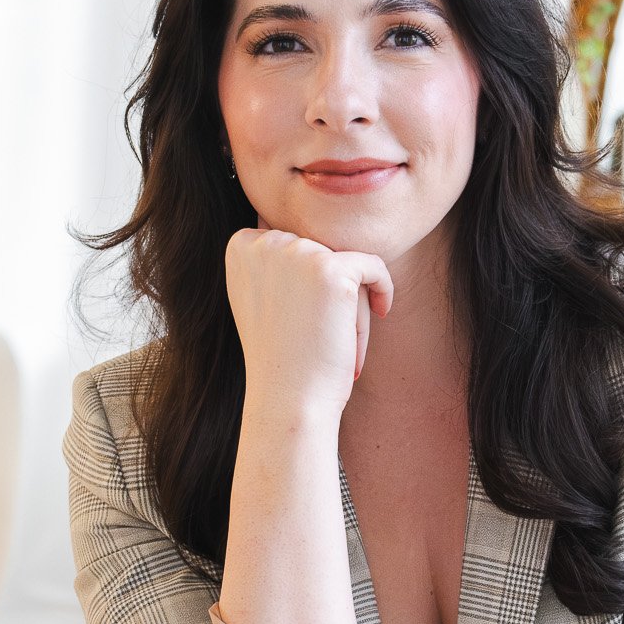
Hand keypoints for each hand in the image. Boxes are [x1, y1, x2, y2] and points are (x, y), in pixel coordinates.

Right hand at [225, 222, 393, 416]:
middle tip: (318, 335)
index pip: (296, 242)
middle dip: (330, 292)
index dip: (308, 282)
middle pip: (323, 252)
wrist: (288, 399)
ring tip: (335, 341)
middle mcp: (264, 242)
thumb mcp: (262, 297)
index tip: (300, 318)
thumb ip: (275, 259)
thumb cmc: (282, 356)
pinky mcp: (331, 269)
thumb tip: (292, 224)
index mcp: (240, 246)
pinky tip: (381, 312)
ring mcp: (297, 253)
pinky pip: (374, 267)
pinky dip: (383, 289)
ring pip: (347, 265)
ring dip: (350, 304)